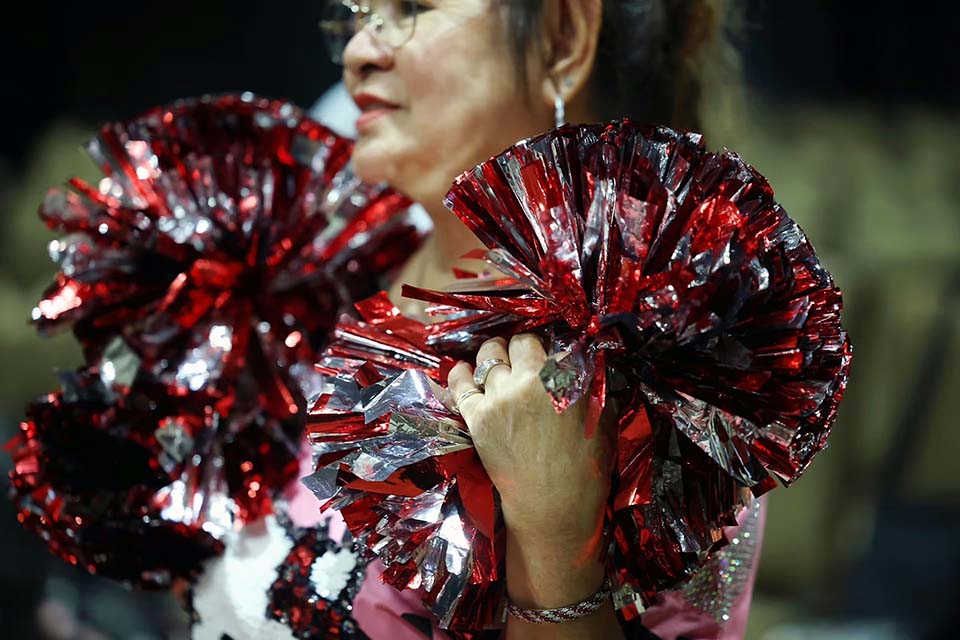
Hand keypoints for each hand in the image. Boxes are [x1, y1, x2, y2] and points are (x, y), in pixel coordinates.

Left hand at [448, 334, 613, 571]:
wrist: (553, 508)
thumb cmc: (586, 470)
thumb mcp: (603, 422)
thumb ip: (592, 389)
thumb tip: (585, 368)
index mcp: (566, 379)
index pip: (559, 346)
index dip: (556, 352)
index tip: (555, 358)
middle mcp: (530, 380)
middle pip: (522, 342)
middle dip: (525, 347)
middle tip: (527, 359)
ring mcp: (500, 397)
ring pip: (490, 355)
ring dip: (495, 354)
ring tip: (498, 360)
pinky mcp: (477, 416)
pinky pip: (461, 383)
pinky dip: (462, 373)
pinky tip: (465, 369)